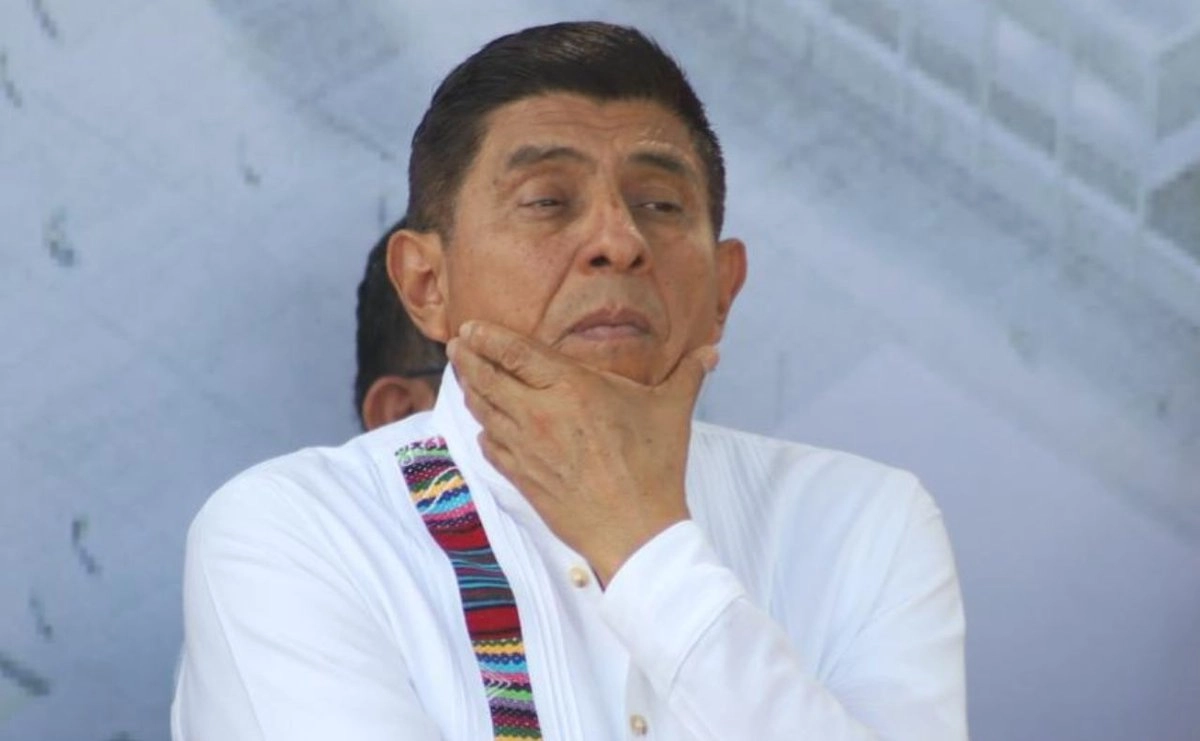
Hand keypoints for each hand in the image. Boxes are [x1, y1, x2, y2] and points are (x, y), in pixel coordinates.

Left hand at [447, 321, 717, 585]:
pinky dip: (483, 433)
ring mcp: (526, 447)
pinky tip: (483, 429)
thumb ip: (687, 375)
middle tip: (456, 346)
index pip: (516, 352)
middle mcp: (540, 413)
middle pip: (488, 378)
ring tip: (464, 377)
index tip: (471, 328)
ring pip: (484, 412)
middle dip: (468, 359)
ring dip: (470, 391)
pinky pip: (490, 448)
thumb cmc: (654, 467)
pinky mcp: (523, 477)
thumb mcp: (672, 411)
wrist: (635, 530)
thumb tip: (713, 351)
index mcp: (571, 387)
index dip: (488, 337)